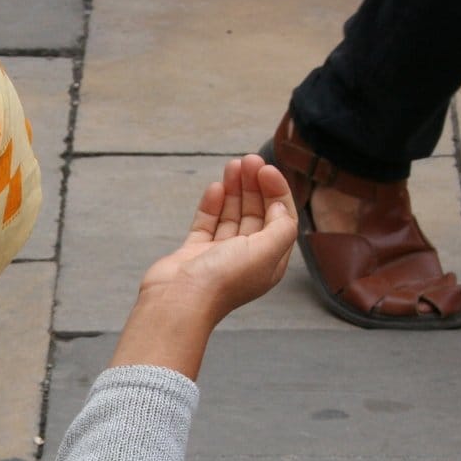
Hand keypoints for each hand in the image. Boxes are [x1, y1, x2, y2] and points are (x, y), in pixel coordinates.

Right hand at [140, 154, 296, 322]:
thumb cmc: (223, 280)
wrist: (178, 300)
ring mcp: (219, 254)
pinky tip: (215, 188)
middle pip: (256, 214)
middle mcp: (246, 257)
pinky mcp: (195, 252)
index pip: (280, 219)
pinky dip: (212, 205)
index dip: (276, 192)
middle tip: (248, 160)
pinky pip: (207, 223)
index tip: (266, 170)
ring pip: (231, 215)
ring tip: (232, 165)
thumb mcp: (266, 251)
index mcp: (269, 261)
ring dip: (234, 190)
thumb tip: (280, 207)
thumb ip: (281, 227)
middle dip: (254, 186)